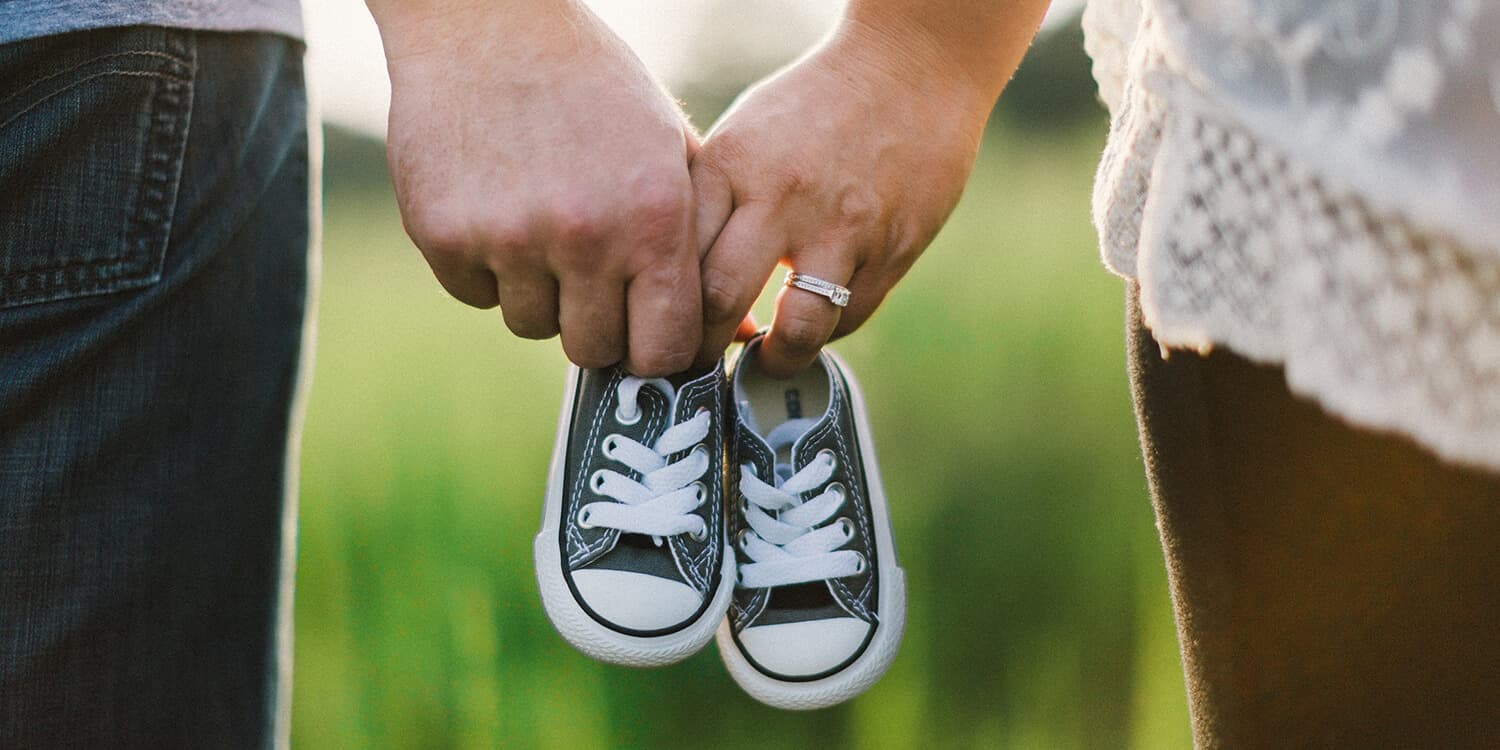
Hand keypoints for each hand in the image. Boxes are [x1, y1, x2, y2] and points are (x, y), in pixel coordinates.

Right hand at [370, 0, 700, 374]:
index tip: (644, 332)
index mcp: (653, 218)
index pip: (664, 349)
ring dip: (539, 292)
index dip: (654, 349)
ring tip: (543, 223)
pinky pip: (474, 294)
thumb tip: (736, 336)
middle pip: (592, 349)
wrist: (489, 24)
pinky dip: (486, 268)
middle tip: (589, 273)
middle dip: (595, 323)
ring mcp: (509, 239)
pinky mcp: (445, 235)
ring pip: (531, 324)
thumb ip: (702, 244)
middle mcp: (585, 236)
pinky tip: (498, 206)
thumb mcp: (669, 151)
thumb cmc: (596, 90)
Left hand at [689, 22, 995, 376]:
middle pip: (719, 301)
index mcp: (731, 165)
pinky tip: (812, 321)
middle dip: (702, 350)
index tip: (661, 330)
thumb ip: (711, 203)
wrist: (911, 70)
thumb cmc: (812, 107)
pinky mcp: (892, 248)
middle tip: (701, 363)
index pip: (676, 258)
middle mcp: (781, 197)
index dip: (661, 309)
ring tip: (765, 359)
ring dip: (774, 359)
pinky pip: (848, 316)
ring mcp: (842, 227)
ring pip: (795, 328)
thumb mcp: (743, 137)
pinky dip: (825, 331)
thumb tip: (674, 284)